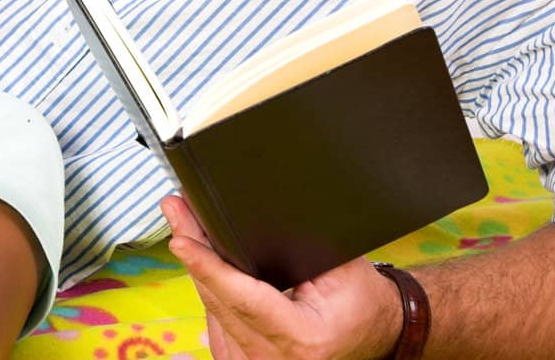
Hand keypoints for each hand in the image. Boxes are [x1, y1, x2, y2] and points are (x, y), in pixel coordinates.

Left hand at [161, 196, 402, 359]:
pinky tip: (198, 259)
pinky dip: (208, 289)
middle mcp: (274, 359)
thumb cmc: (362, 299)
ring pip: (211, 311)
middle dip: (195, 253)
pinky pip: (216, 323)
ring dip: (197, 269)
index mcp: (300, 338)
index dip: (209, 267)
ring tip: (185, 225)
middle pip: (219, 301)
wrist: (378, 329)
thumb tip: (245, 214)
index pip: (242, 299)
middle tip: (176, 210)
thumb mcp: (339, 268)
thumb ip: (298, 247)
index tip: (182, 240)